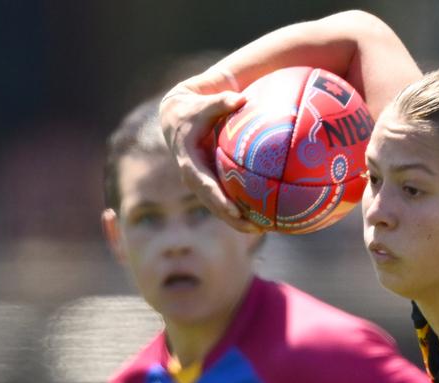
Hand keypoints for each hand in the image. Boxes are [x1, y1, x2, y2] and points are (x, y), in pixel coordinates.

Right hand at [158, 75, 259, 233]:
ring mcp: (201, 182)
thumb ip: (220, 102)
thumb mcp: (203, 104)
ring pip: (218, 207)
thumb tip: (240, 97)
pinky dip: (239, 210)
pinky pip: (223, 199)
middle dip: (232, 219)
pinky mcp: (208, 182)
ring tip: (264, 229)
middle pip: (213, 205)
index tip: (235, 211)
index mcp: (189, 162)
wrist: (174, 117)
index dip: (219, 200)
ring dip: (238, 221)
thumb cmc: (192, 109)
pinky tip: (262, 216)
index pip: (205, 186)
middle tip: (256, 228)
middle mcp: (193, 177)